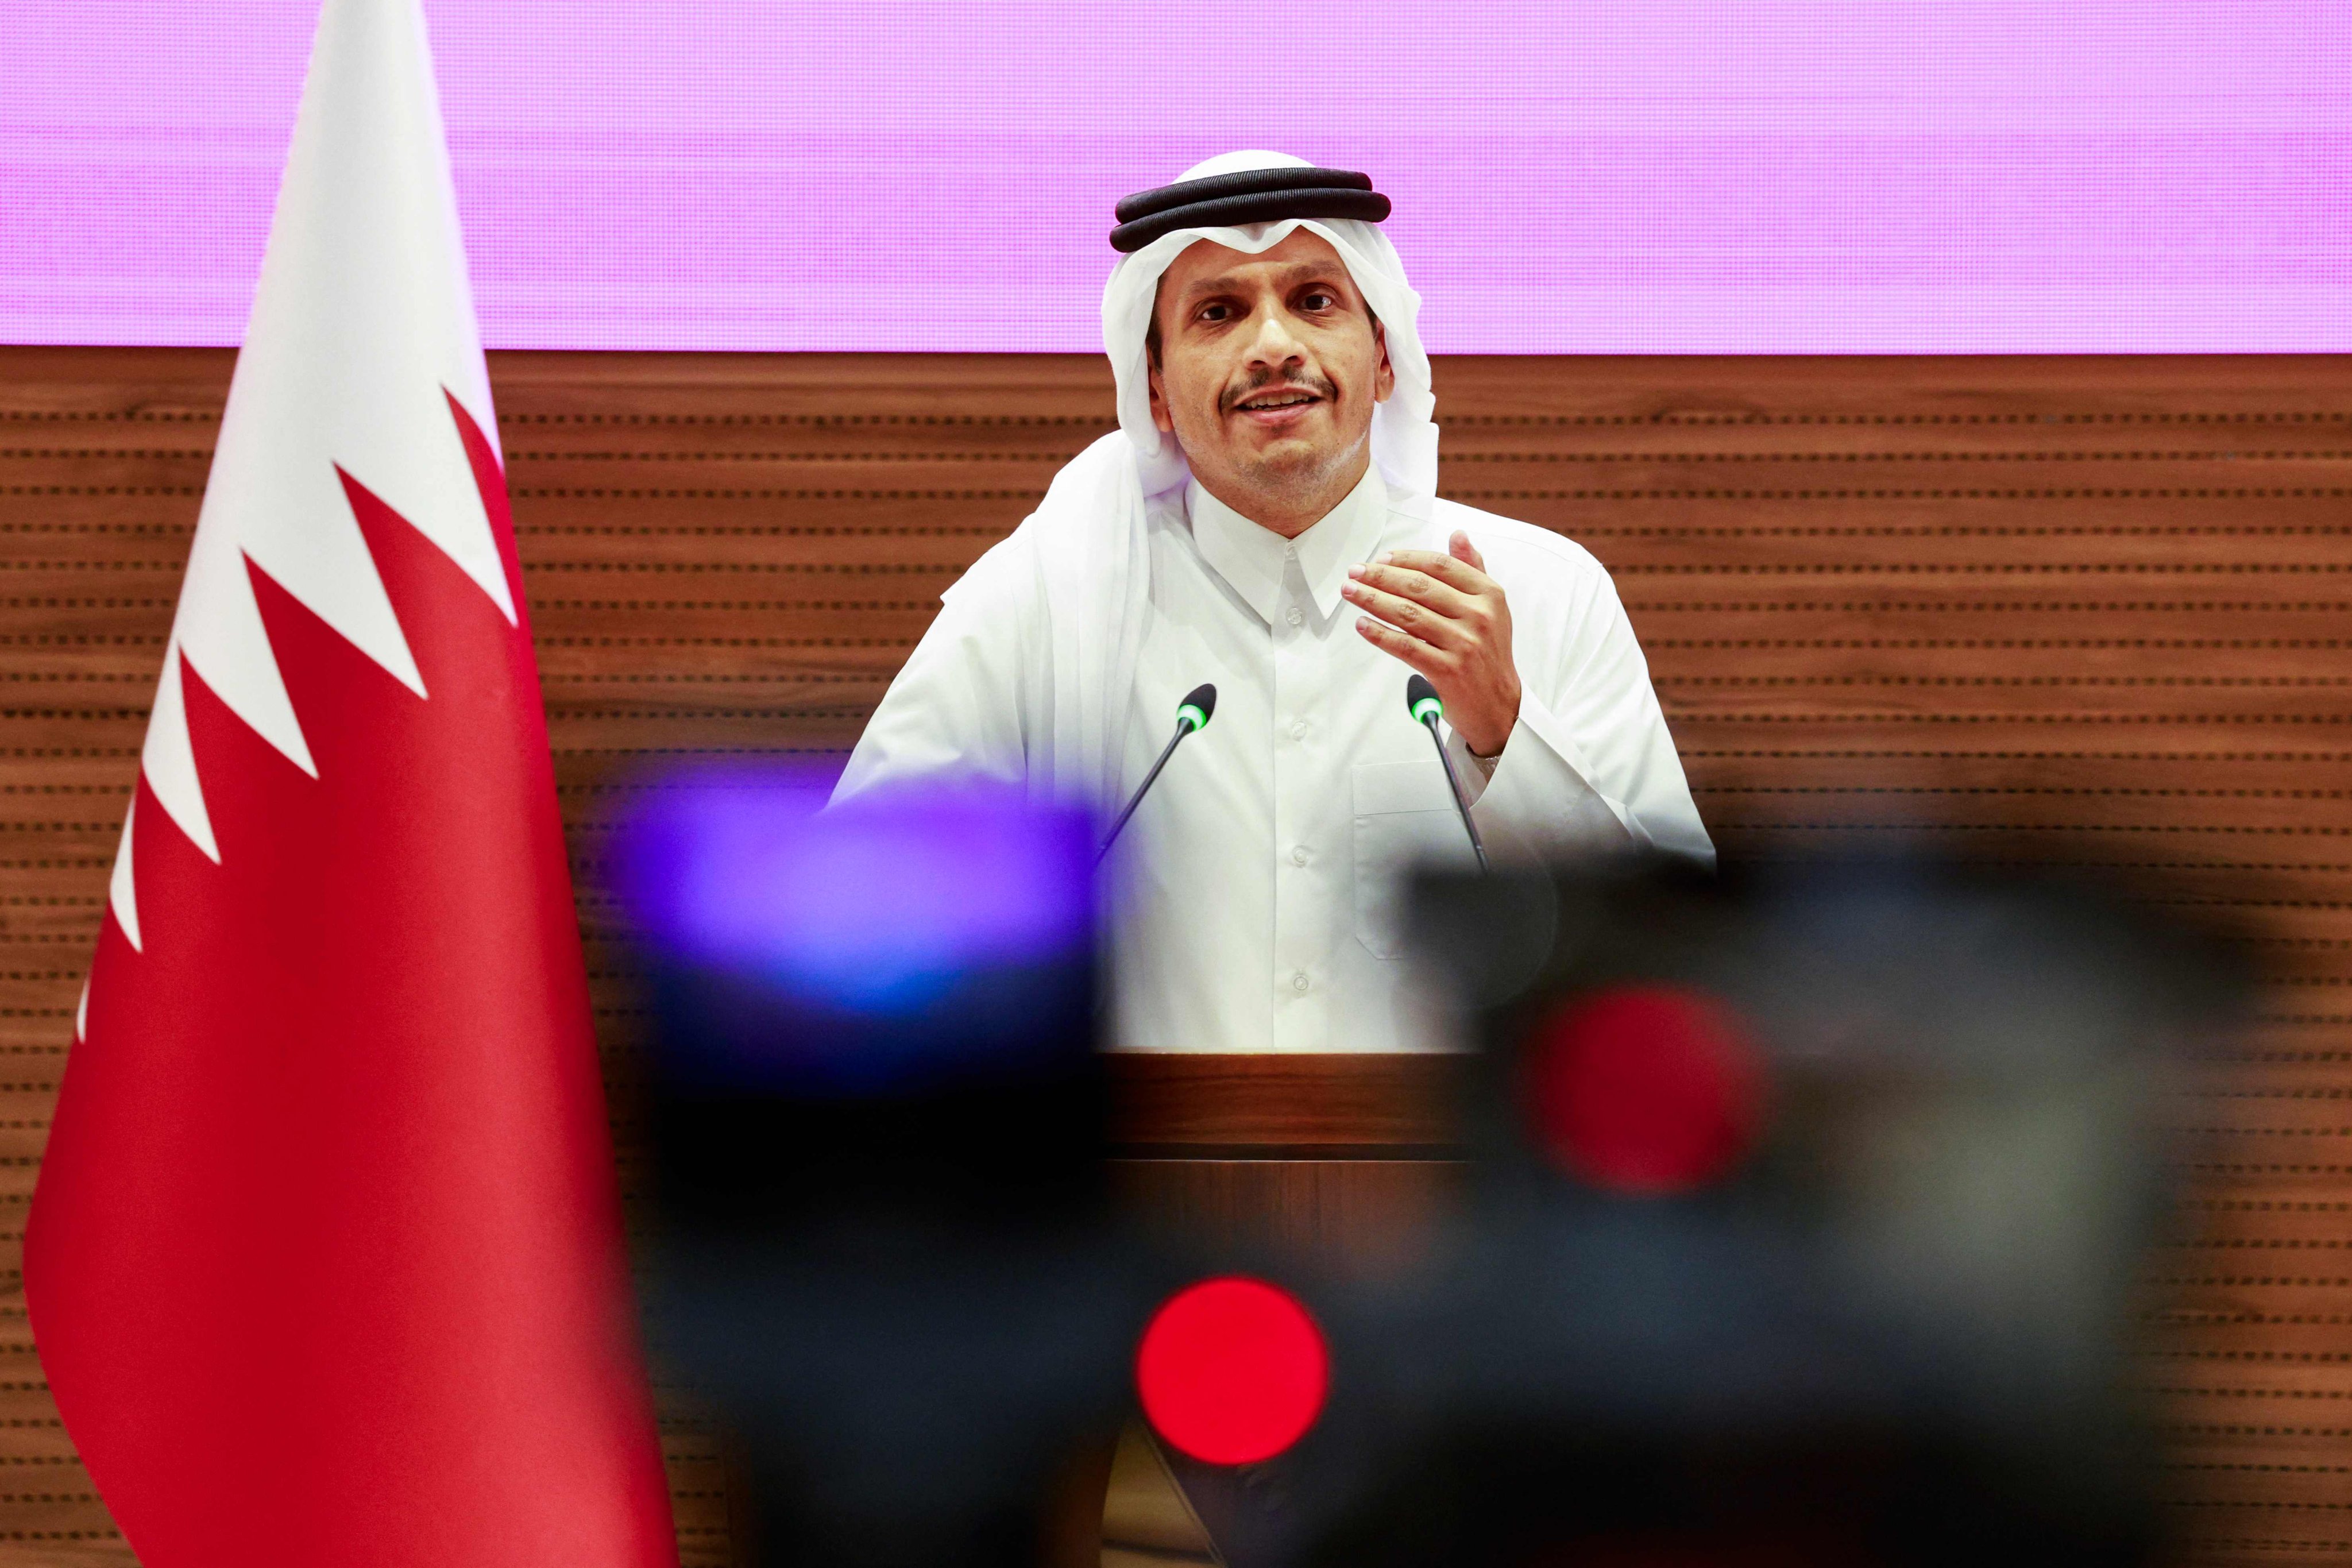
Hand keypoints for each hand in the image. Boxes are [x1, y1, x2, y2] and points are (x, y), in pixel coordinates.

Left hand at [1342, 530, 1520, 757]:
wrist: (1498, 705)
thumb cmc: (1488, 653)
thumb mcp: (1491, 608)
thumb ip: (1473, 570)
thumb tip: (1458, 535)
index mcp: (1489, 595)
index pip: (1440, 566)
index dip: (1406, 559)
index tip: (1381, 558)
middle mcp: (1478, 616)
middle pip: (1419, 587)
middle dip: (1381, 576)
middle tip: (1355, 572)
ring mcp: (1463, 644)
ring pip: (1408, 614)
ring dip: (1373, 600)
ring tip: (1351, 592)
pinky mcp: (1447, 670)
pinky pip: (1405, 646)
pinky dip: (1379, 634)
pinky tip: (1362, 625)